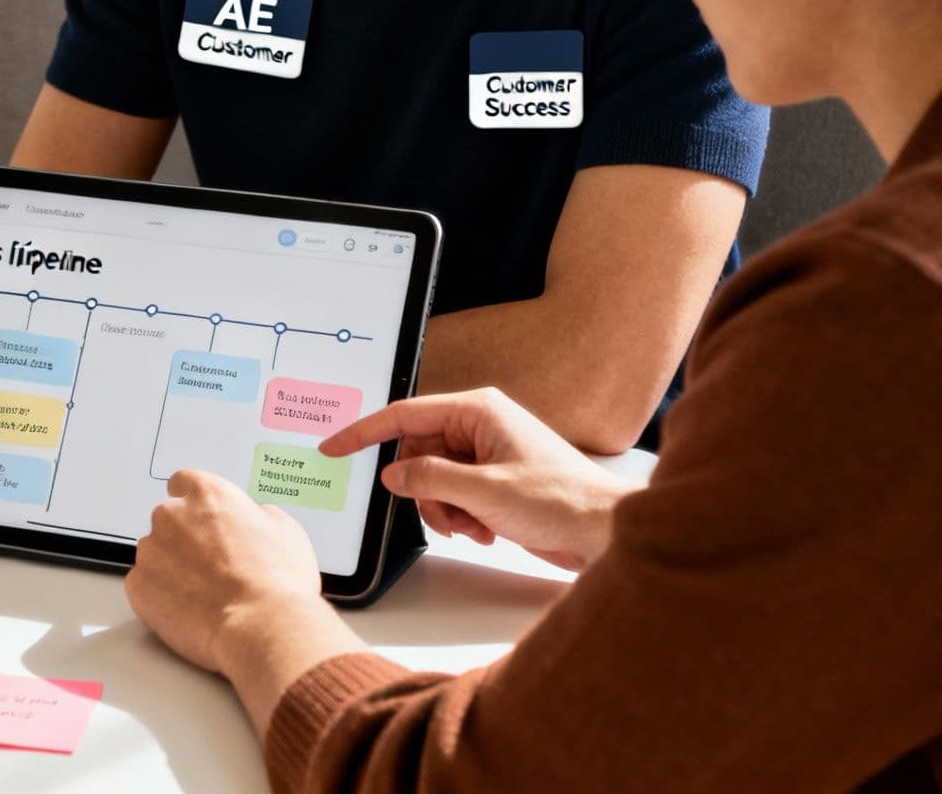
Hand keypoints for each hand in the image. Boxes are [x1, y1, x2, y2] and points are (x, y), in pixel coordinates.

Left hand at [125, 470, 337, 675]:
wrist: (260, 625)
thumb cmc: (276, 581)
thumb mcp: (286, 531)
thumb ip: (259, 516)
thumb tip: (255, 518)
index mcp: (207, 494)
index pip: (183, 483)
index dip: (193, 504)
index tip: (198, 518)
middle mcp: (172, 515)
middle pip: (168, 521)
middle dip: (184, 540)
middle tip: (211, 567)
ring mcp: (151, 550)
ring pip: (155, 554)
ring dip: (171, 569)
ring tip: (203, 594)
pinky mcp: (138, 585)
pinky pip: (143, 586)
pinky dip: (159, 596)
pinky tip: (187, 608)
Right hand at [320, 388, 635, 570]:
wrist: (605, 530)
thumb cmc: (561, 500)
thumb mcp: (483, 491)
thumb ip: (429, 478)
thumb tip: (393, 474)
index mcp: (478, 410)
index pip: (405, 415)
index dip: (364, 432)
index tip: (335, 446)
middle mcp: (480, 426)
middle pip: (418, 454)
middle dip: (424, 491)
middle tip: (444, 515)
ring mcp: (487, 453)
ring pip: (432, 479)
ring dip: (443, 509)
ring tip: (473, 526)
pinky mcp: (494, 479)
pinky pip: (453, 494)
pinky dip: (460, 516)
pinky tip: (485, 529)